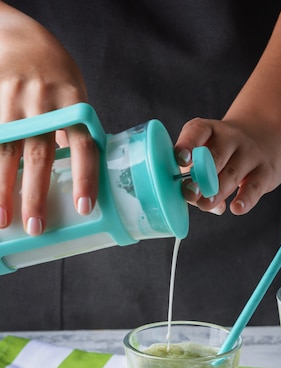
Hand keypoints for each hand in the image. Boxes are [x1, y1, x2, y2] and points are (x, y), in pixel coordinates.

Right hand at [0, 3, 97, 234]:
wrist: (22, 39)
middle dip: (34, 194)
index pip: (84, 147)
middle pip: (38, 155)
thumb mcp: (75, 101)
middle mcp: (43, 104)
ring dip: (1, 189)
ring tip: (2, 220)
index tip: (83, 208)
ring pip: (4, 150)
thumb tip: (80, 180)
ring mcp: (12, 101)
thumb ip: (74, 136)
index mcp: (74, 107)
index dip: (85, 178)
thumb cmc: (56, 79)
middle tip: (35, 227)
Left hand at [175, 116, 280, 215]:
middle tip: (191, 193)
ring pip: (232, 173)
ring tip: (206, 204)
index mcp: (210, 130)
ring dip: (217, 191)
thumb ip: (197, 177)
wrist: (266, 135)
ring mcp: (250, 154)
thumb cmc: (225, 153)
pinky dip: (245, 199)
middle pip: (215, 156)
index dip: (187, 144)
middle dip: (201, 176)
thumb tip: (200, 202)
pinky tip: (236, 208)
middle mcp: (230, 138)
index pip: (197, 131)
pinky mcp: (266, 172)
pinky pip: (254, 187)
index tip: (181, 159)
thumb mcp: (208, 151)